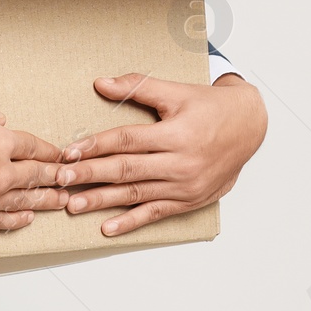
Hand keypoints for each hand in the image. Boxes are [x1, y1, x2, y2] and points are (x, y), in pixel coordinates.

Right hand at [0, 96, 69, 233]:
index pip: (32, 146)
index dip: (47, 151)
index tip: (58, 155)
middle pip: (36, 175)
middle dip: (56, 177)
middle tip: (69, 180)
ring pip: (25, 201)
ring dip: (46, 201)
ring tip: (61, 202)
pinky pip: (3, 221)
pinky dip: (18, 220)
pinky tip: (28, 218)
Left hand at [56, 72, 267, 235]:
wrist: (249, 128)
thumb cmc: (211, 107)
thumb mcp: (177, 91)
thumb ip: (138, 87)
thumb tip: (100, 83)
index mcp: (176, 134)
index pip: (127, 141)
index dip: (95, 145)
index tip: (69, 153)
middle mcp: (180, 163)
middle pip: (127, 170)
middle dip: (90, 175)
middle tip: (61, 181)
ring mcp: (184, 186)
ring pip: (136, 195)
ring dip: (103, 201)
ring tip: (74, 205)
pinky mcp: (188, 201)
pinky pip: (156, 214)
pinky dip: (131, 223)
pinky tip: (107, 228)